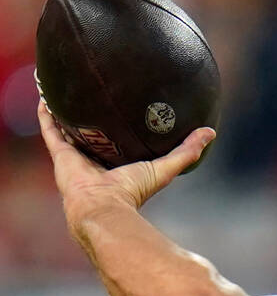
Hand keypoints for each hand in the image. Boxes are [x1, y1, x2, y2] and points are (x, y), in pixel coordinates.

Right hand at [38, 100, 214, 232]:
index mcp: (117, 164)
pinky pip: (51, 129)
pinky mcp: (60, 155)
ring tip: (65, 88)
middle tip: (95, 91)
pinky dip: (47, 114)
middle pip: (92, 134)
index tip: (126, 107)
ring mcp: (75, 157)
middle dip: (92, 117)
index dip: (120, 127)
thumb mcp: (165, 167)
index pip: (119, 142)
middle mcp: (95, 160)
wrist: (103, 206)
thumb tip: (211, 132)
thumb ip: (187, 151)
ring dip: (65, 111)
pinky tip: (46, 95)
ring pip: (68, 129)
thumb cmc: (134, 191)